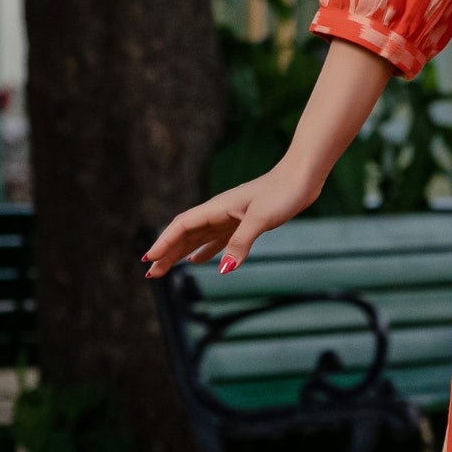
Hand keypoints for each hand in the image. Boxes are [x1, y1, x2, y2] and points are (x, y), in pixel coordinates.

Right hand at [141, 158, 320, 279]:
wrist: (302, 177)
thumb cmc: (282, 192)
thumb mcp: (261, 219)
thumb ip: (241, 242)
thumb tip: (223, 269)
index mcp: (217, 208)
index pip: (182, 226)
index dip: (164, 242)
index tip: (149, 259)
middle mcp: (219, 212)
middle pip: (185, 234)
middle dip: (167, 253)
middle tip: (152, 274)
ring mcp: (230, 217)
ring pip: (199, 238)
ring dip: (181, 253)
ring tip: (166, 270)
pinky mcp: (244, 222)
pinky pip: (217, 239)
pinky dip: (205, 251)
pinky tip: (199, 261)